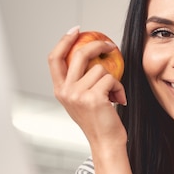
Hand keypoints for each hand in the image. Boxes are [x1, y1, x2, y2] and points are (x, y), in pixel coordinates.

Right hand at [48, 26, 127, 148]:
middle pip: (79, 55)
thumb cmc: (98, 122)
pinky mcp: (94, 98)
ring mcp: (78, 94)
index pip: (54, 58)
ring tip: (114, 94)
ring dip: (113, 79)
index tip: (76, 30)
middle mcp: (65, 91)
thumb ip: (79, 81)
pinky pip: (111, 79)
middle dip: (98, 45)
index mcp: (59, 90)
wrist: (106, 142)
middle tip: (110, 46)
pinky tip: (119, 99)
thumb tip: (90, 55)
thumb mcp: (81, 100)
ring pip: (101, 69)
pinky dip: (119, 87)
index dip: (64, 41)